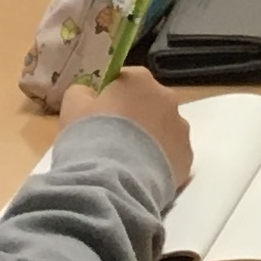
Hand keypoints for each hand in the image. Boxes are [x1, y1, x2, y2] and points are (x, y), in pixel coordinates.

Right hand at [64, 66, 195, 189]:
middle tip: (112, 142)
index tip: (100, 116)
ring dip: (149, 142)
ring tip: (127, 164)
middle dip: (135, 120)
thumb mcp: (73, 107)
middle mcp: (167, 98)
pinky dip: (159, 164)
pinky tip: (140, 177)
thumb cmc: (91, 137)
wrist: (113, 181)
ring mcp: (181, 129)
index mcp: (139, 79)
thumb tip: (88, 94)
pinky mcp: (188, 159)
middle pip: (149, 105)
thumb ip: (82, 93)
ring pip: (164, 131)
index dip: (112, 98)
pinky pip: (172, 157)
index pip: (126, 81)